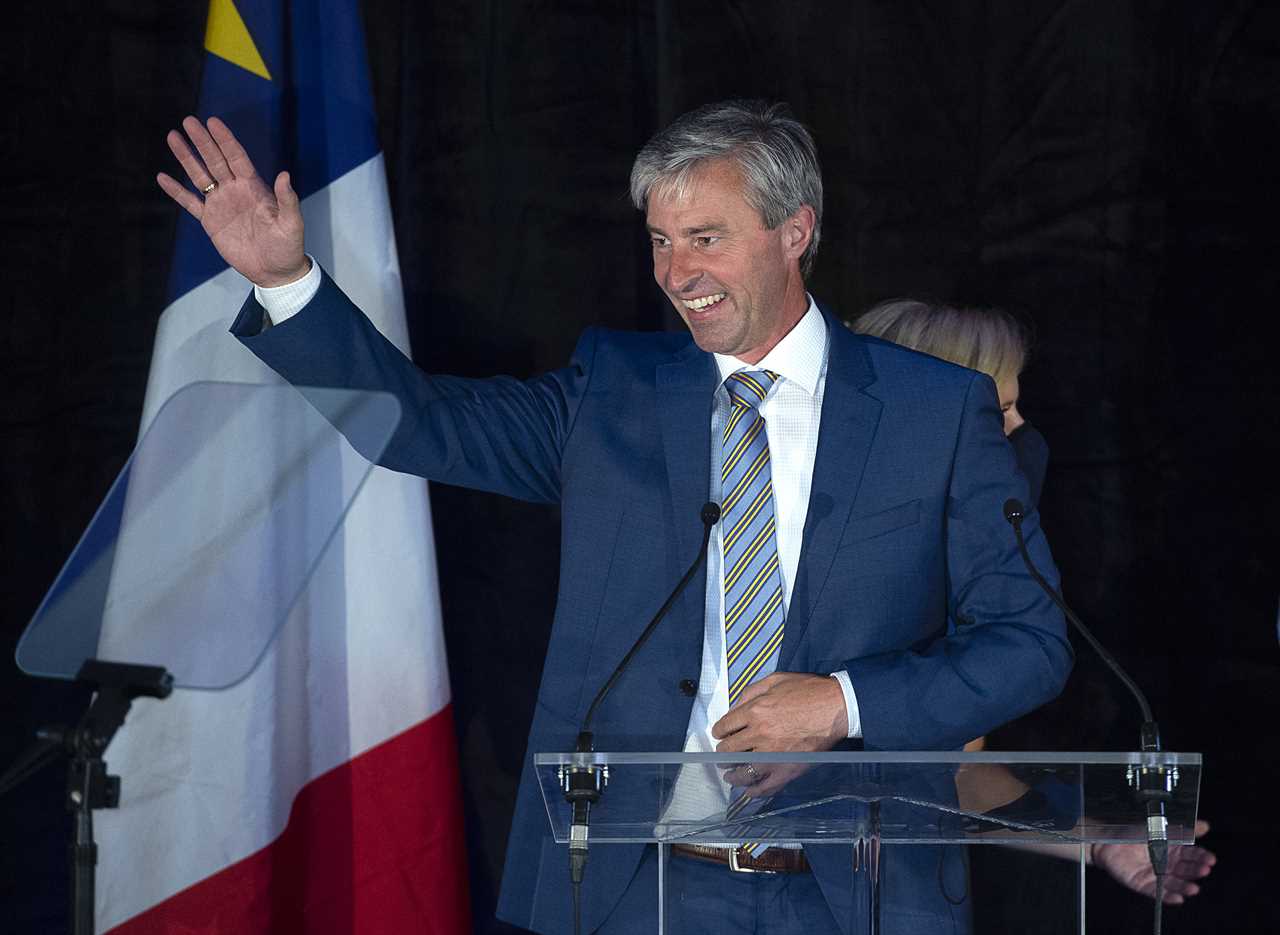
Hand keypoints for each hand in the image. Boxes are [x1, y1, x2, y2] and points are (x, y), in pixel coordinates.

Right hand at [157, 116, 308, 286]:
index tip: (213, 122)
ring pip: (200, 176)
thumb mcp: (292, 223)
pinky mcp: (211, 222)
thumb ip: (287, 200)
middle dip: (202, 141)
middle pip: (215, 160)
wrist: (275, 271)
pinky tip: (163, 177)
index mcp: (255, 187)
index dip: (225, 140)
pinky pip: (190, 203)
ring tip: (172, 137)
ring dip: (186, 157)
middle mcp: (235, 191)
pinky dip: (176, 191)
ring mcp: (221, 205)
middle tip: (188, 120)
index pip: (237, 157)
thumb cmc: (288, 247)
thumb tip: (284, 175)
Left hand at [712, 672, 846, 796]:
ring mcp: (772, 755)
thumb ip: (751, 691)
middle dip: (723, 752)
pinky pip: (765, 786)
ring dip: (732, 774)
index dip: (719, 731)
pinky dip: (754, 791)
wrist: (836, 706)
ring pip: (742, 771)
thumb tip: (735, 707)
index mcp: (754, 711)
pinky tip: (749, 791)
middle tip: (724, 754)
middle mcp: (759, 734)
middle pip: (729, 749)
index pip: (725, 726)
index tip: (720, 735)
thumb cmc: (808, 690)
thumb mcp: (775, 679)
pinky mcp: (787, 769)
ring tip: (730, 775)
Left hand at [1093, 819, 1216, 904]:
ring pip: (1174, 883)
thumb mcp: (1158, 826)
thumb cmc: (1132, 831)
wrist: (1106, 838)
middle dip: (1196, 870)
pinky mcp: (1144, 884)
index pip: (1192, 855)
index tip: (1210, 859)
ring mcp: (1156, 874)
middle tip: (1204, 870)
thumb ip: (1182, 827)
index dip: (1202, 857)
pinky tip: (1178, 898)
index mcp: (1172, 849)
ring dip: (1185, 887)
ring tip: (1193, 888)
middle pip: (1186, 869)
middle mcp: (1167, 863)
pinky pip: (1157, 892)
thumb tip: (1204, 825)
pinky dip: (1168, 896)